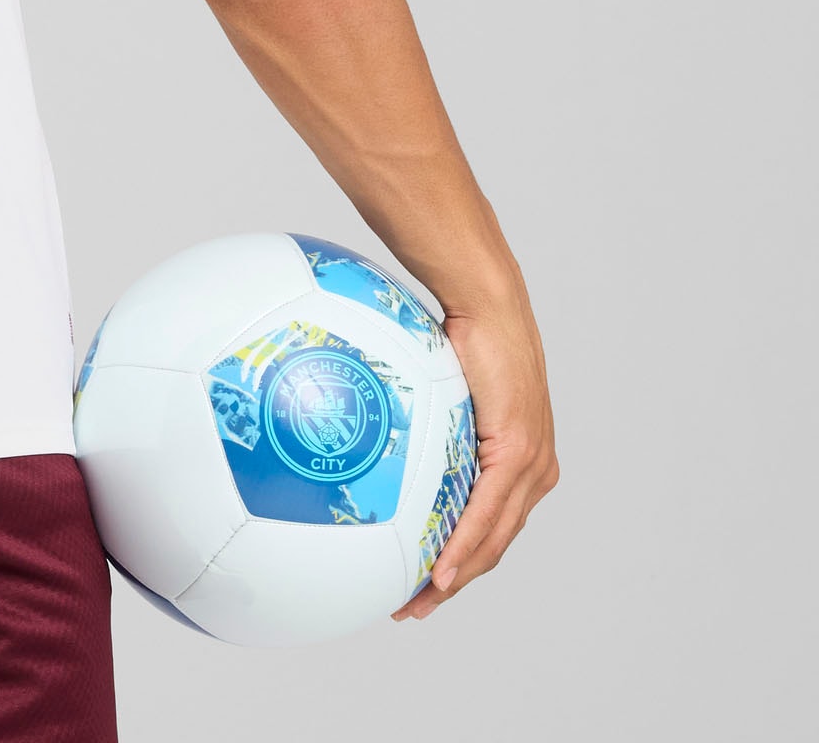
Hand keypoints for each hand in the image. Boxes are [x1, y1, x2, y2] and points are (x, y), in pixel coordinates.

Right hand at [394, 297, 557, 620]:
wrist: (486, 303)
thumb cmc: (460, 334)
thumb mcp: (442, 388)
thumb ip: (428, 419)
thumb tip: (376, 419)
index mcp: (521, 461)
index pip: (492, 527)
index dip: (462, 561)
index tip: (424, 584)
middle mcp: (535, 471)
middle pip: (494, 545)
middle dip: (453, 583)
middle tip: (413, 607)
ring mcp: (532, 464)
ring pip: (494, 539)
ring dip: (456, 575)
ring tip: (419, 601)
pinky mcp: (520, 453)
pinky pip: (488, 512)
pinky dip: (465, 546)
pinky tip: (441, 570)